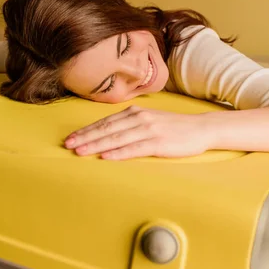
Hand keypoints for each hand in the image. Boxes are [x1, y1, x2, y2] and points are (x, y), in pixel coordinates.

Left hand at [64, 105, 213, 159]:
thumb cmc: (173, 127)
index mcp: (135, 112)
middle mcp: (139, 118)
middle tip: (68, 145)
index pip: (105, 122)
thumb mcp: (149, 120)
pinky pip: (134, 148)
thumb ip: (129, 124)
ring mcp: (149, 130)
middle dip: (86, 137)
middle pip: (107, 129)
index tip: (71, 138)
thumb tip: (108, 134)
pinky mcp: (158, 143)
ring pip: (117, 138)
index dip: (87, 130)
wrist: (200, 128)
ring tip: (81, 151)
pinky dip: (118, 153)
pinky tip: (106, 156)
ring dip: (97, 145)